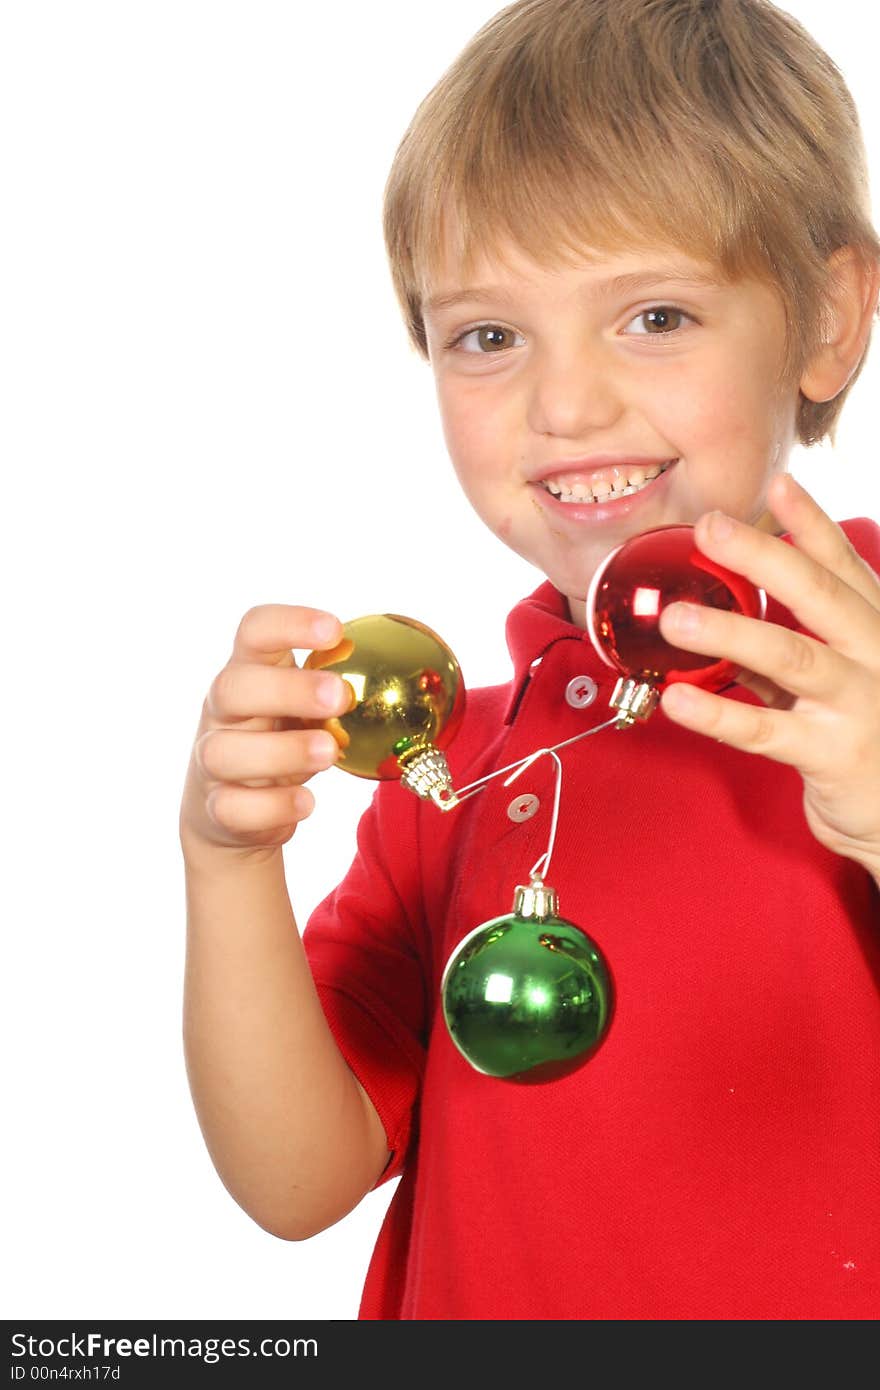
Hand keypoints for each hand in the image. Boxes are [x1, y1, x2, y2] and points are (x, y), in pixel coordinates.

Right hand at [179, 606, 351, 863]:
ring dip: (283, 750)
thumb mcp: (305, 709)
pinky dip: (272, 805)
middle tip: (341, 696)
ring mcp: (212, 760)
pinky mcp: (216, 807)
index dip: (289, 623)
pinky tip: (307, 801)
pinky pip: (231, 807)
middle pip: (233, 687)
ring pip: (224, 752)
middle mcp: (223, 712)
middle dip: (288, 689)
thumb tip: (410, 679)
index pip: (254, 631)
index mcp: (249, 672)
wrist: (233, 810)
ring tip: (329, 752)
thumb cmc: (282, 741)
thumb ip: (335, 692)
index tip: (334, 630)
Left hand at [658, 474, 879, 881]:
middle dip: (762, 556)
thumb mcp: (838, 679)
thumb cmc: (868, 736)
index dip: (810, 524)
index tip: (778, 484)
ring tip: (675, 618)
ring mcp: (858, 704)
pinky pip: (766, 731)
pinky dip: (717, 715)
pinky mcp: (833, 754)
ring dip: (730, 631)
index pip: (843, 567)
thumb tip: (724, 614)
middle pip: (818, 595)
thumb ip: (790, 647)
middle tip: (710, 527)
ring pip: (791, 656)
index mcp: (875, 630)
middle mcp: (875, 656)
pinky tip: (676, 700)